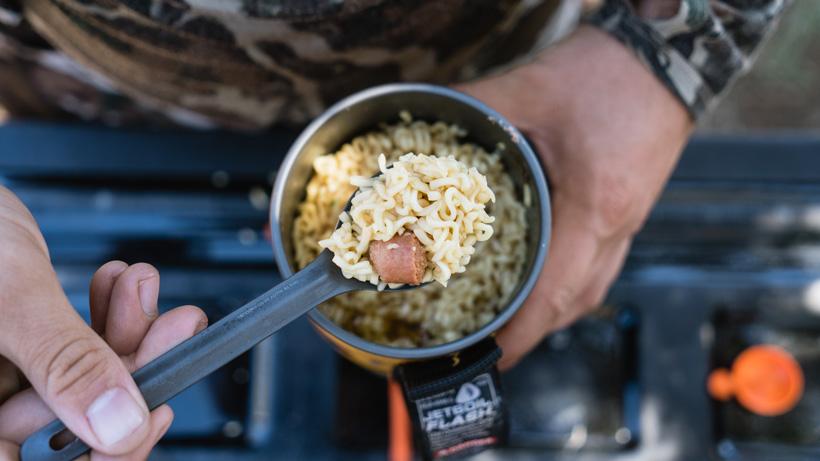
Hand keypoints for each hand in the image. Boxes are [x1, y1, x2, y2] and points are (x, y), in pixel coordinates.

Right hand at [0, 186, 206, 459]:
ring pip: (77, 384)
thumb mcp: (6, 294)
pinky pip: (67, 350)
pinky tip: (115, 283)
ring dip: (123, 335)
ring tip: (140, 288)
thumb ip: (63, 363)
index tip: (152, 413)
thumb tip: (121, 427)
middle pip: (68, 425)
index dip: (103, 455)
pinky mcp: (12, 349)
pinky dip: (100, 317)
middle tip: (174, 330)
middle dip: (130, 372)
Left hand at [458, 26, 692, 368]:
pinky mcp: (631, 211)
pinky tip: (543, 278)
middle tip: (490, 341)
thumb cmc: (607, 74)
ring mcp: (630, 221)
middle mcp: (618, 224)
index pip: (556, 290)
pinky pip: (600, 266)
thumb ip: (473, 106)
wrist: (667, 59)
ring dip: (551, 312)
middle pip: (576, 302)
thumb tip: (424, 121)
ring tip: (511, 319)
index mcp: (595, 205)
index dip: (523, 333)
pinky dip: (568, 284)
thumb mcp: (530, 87)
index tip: (494, 357)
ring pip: (591, 290)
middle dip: (533, 331)